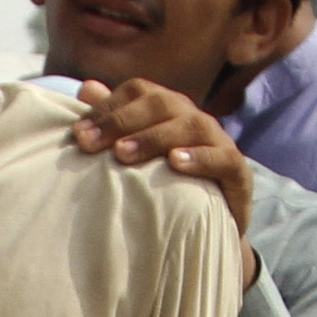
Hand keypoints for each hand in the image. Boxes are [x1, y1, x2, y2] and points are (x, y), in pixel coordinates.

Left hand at [73, 78, 254, 248]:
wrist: (209, 228)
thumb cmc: (167, 189)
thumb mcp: (137, 158)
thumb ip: (115, 123)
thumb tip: (85, 88)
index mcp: (168, 110)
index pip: (139, 91)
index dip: (108, 107)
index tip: (78, 133)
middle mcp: (193, 118)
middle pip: (161, 103)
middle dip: (123, 121)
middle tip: (90, 144)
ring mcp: (218, 142)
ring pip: (191, 125)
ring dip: (154, 137)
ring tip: (123, 155)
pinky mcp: (238, 171)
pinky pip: (223, 157)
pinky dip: (200, 158)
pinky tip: (175, 163)